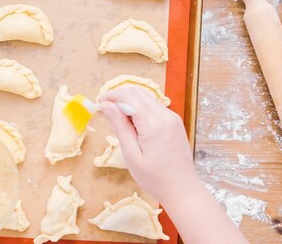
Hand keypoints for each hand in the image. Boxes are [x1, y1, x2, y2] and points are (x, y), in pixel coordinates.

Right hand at [99, 86, 199, 204]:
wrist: (182, 189)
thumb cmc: (155, 178)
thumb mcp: (131, 155)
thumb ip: (120, 126)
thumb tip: (107, 106)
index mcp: (154, 125)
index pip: (130, 97)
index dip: (112, 96)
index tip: (99, 102)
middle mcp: (166, 116)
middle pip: (138, 92)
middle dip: (119, 96)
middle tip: (105, 109)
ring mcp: (172, 117)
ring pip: (146, 97)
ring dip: (129, 101)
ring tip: (117, 118)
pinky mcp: (175, 122)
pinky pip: (154, 106)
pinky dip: (140, 108)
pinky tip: (132, 123)